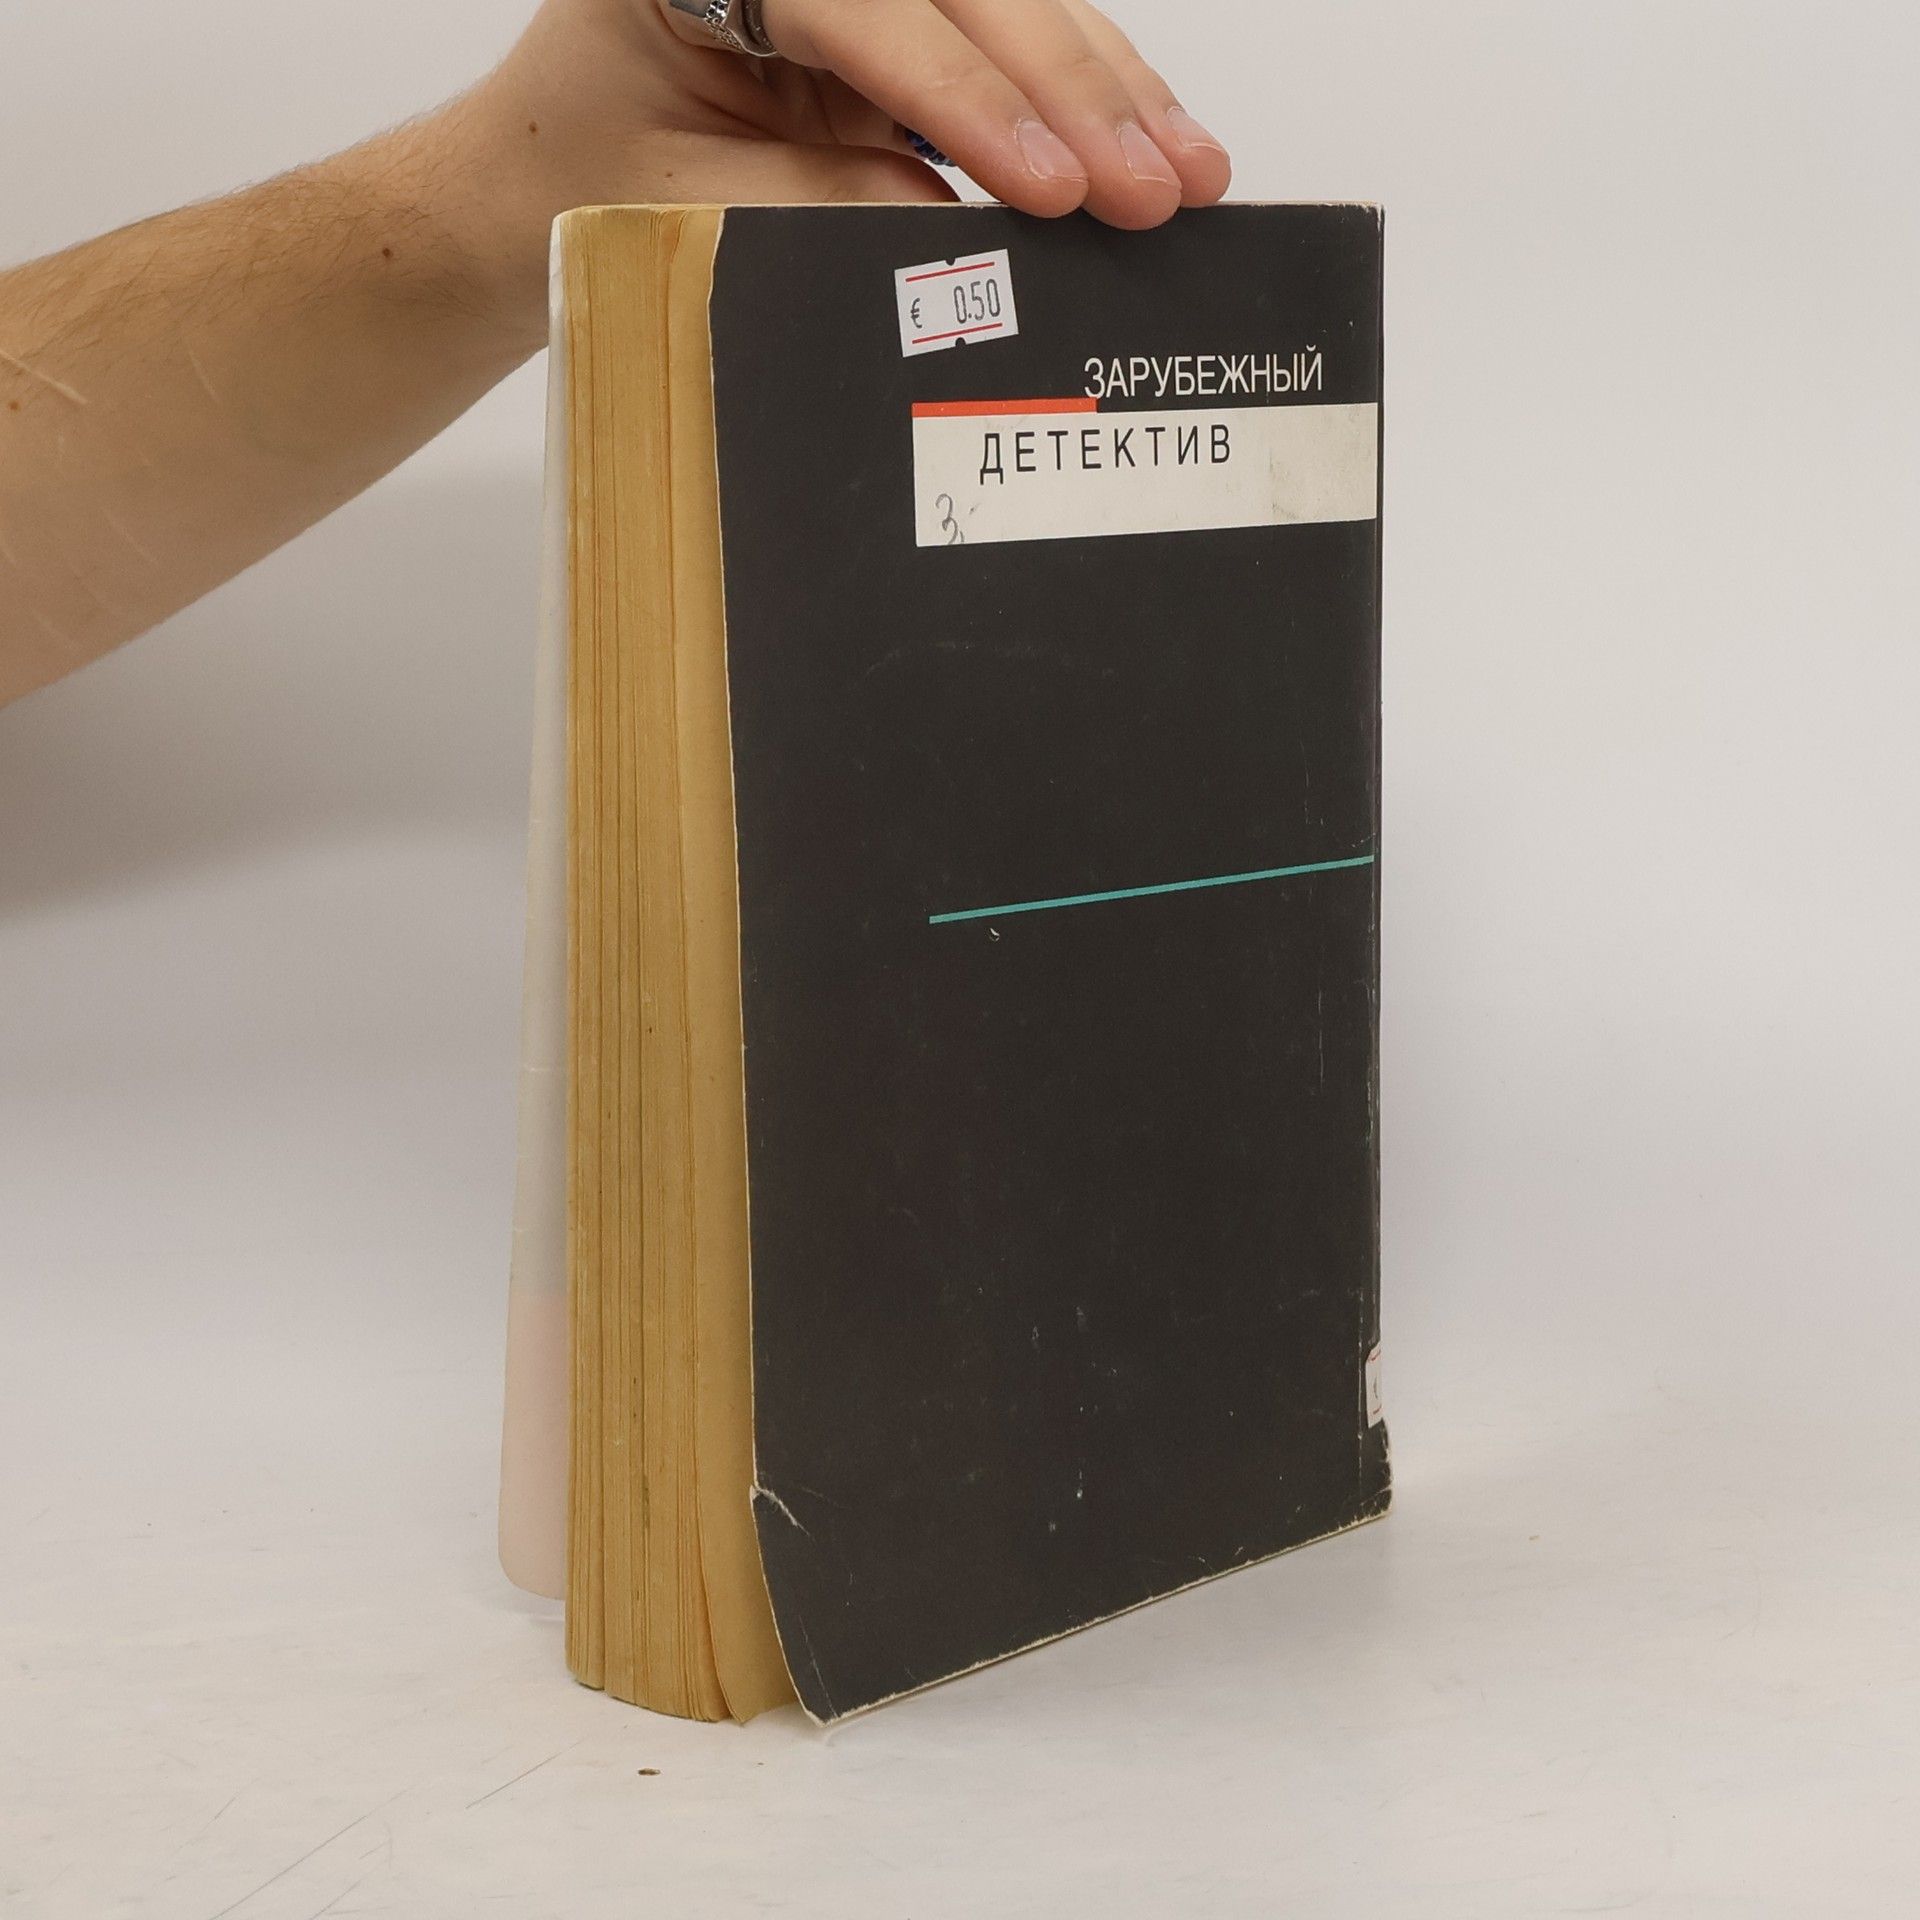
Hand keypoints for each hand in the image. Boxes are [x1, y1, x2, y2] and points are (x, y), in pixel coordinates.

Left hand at [454, 0, 1230, 339]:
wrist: (539, 179)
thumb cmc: (580, 178)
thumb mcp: (682, 205)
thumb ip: (816, 208)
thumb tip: (963, 235)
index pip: (866, 7)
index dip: (968, 97)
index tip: (1051, 184)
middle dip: (1072, 90)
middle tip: (1156, 185)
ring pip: (1008, 5)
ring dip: (1107, 88)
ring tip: (1189, 171)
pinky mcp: (895, 26)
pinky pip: (1006, 47)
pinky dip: (1085, 98)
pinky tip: (1155, 139)